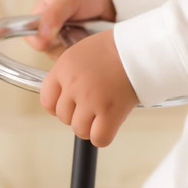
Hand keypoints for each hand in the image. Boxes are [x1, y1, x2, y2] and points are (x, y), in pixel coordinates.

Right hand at [25, 0, 116, 54]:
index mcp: (40, 16)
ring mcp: (63, 42)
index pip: (31, 38)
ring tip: (85, 31)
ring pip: (62, 57)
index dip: (42, 41)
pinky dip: (84, 51)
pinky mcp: (75, 49)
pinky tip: (90, 39)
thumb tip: (41, 33)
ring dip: (75, 46)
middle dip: (64, 43)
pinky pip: (76, 59)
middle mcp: (48, 32)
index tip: (57, 36)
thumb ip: (54, 13)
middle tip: (76, 28)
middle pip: (48, 51)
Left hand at [39, 29, 137, 146]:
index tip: (69, 105)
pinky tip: (110, 123)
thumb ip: (68, 74)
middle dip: (77, 114)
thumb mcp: (81, 53)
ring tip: (103, 112)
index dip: (58, 106)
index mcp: (64, 68)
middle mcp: (74, 84)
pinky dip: (104, 135)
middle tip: (93, 105)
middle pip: (64, 117)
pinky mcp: (109, 111)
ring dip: (91, 126)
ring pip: (79, 130)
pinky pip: (99, 138)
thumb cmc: (115, 48)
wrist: (140, 48)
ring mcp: (91, 99)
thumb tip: (64, 97)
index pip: (47, 100)